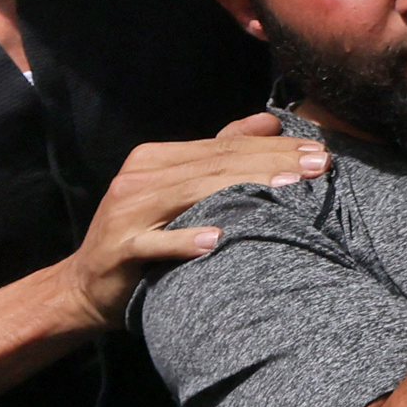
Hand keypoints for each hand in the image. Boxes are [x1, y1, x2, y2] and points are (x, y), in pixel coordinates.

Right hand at [69, 116, 325, 322]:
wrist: (85, 286)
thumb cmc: (145, 235)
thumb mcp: (180, 189)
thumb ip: (220, 153)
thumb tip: (269, 119)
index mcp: (156, 158)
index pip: (224, 147)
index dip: (274, 147)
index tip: (320, 151)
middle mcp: (140, 178)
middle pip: (215, 166)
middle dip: (272, 163)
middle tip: (320, 166)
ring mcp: (126, 213)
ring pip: (191, 195)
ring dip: (242, 190)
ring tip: (288, 191)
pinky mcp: (118, 249)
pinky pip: (154, 243)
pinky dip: (184, 241)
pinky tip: (217, 240)